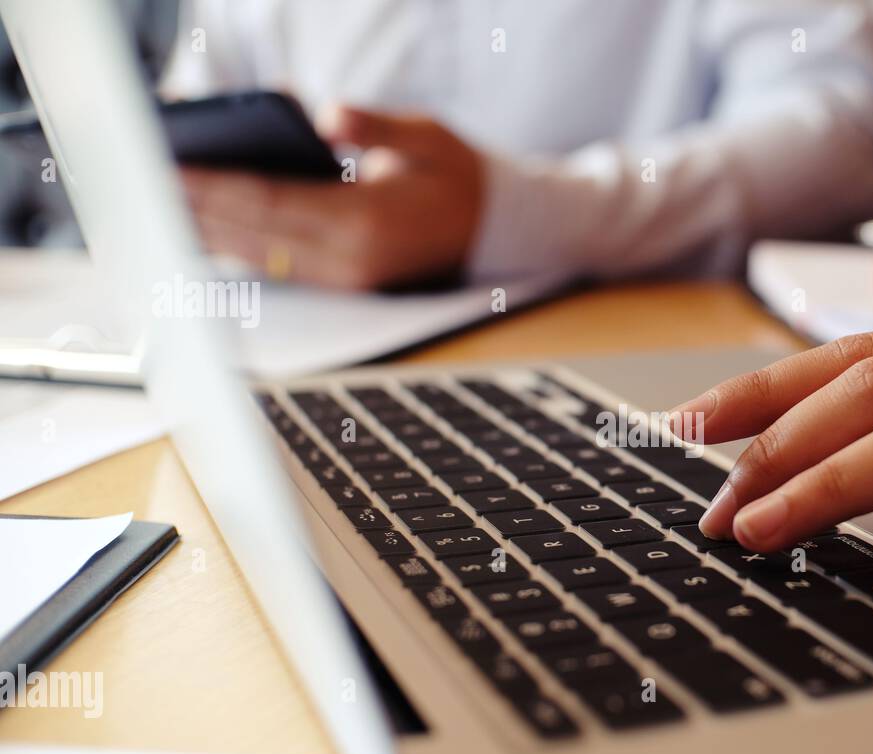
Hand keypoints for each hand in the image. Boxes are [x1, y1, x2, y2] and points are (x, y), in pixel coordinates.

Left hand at [181, 105, 483, 289]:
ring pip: (257, 255)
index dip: (217, 185)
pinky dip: (233, 243)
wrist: (492, 230)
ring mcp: (346, 281)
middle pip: (254, 233)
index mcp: (370, 222)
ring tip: (162, 200)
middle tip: (147, 178)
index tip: (173, 165)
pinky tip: (202, 224)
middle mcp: (352, 261)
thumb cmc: (456, 176)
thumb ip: (375, 126)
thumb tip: (328, 116)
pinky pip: (274, 266)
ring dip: (207, 229)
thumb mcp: (428, 135)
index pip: (274, 202)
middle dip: (198, 207)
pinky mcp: (341, 286)